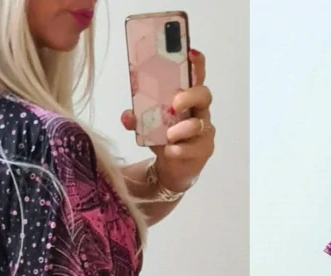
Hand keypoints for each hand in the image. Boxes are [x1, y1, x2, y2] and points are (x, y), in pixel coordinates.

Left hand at [122, 49, 214, 192]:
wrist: (172, 167)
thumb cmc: (164, 137)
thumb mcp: (147, 126)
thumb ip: (137, 118)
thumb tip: (126, 116)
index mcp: (188, 97)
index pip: (196, 76)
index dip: (196, 64)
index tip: (191, 53)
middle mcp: (199, 111)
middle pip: (204, 95)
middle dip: (190, 97)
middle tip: (175, 104)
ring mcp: (204, 131)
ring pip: (198, 124)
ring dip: (182, 129)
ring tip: (169, 135)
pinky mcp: (204, 149)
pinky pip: (195, 148)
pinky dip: (180, 149)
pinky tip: (170, 151)